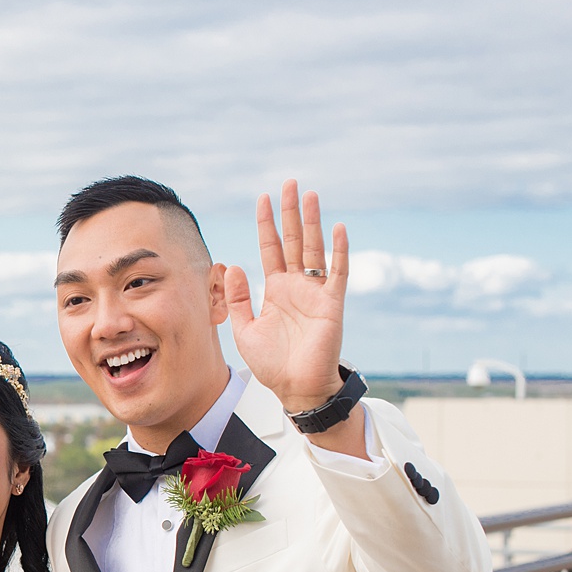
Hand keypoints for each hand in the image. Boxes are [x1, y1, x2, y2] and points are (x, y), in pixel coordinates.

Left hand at [223, 179, 350, 411]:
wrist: (295, 388)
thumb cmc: (272, 363)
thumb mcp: (244, 329)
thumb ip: (237, 299)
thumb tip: (233, 265)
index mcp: (276, 290)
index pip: (270, 249)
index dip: (267, 224)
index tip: (263, 199)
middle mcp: (296, 286)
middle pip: (293, 241)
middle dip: (290, 213)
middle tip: (289, 183)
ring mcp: (315, 293)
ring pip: (314, 249)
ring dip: (312, 222)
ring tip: (309, 195)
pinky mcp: (331, 304)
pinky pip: (337, 272)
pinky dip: (338, 251)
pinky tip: (337, 228)